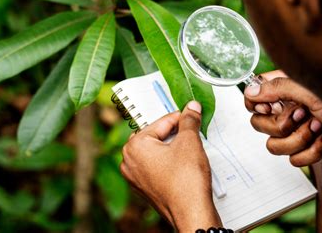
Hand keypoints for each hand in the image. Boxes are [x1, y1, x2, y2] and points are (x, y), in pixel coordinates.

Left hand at [120, 101, 221, 231]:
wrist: (191, 213)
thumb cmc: (185, 182)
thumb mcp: (189, 142)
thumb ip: (189, 121)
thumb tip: (191, 108)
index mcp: (134, 146)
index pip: (160, 122)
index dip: (180, 117)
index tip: (190, 113)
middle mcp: (129, 161)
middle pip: (155, 136)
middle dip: (173, 132)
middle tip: (190, 129)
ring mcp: (135, 177)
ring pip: (155, 151)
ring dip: (171, 147)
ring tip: (188, 148)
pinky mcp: (145, 188)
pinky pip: (155, 166)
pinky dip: (168, 162)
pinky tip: (183, 164)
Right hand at [244, 70, 321, 165]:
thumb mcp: (306, 85)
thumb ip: (274, 88)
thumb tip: (250, 92)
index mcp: (282, 91)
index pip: (251, 101)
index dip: (259, 107)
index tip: (273, 106)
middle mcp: (286, 110)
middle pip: (259, 126)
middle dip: (282, 125)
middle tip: (303, 115)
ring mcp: (296, 130)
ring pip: (274, 146)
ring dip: (299, 139)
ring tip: (317, 126)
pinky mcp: (308, 148)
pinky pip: (295, 161)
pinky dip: (311, 152)